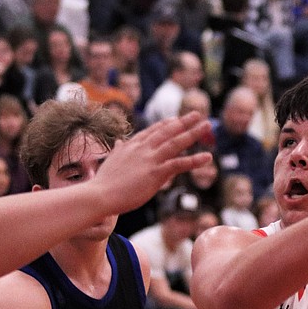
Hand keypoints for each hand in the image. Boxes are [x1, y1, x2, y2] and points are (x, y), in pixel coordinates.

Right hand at [90, 112, 212, 215]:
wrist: (99, 194)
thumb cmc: (103, 183)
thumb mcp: (111, 161)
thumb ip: (119, 150)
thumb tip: (119, 142)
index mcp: (132, 146)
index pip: (152, 131)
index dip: (166, 125)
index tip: (176, 119)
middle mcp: (143, 149)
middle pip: (167, 131)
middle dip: (183, 122)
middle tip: (198, 114)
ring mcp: (150, 160)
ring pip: (176, 143)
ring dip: (193, 133)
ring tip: (207, 125)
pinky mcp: (156, 173)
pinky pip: (179, 164)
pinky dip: (195, 160)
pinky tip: (208, 157)